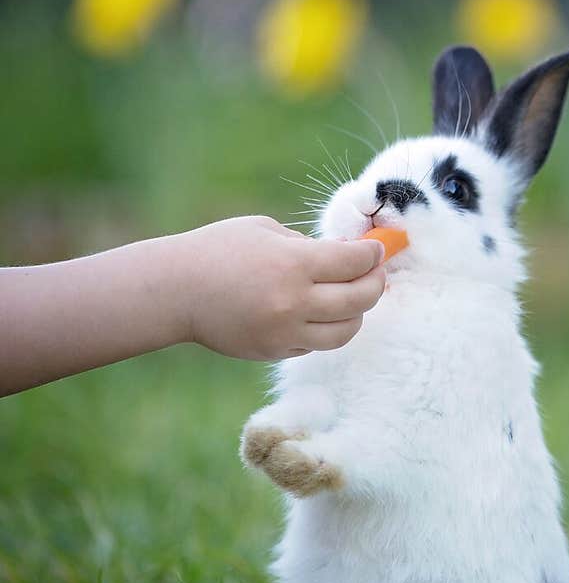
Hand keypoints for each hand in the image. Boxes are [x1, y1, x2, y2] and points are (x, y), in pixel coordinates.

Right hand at [174, 216, 385, 360]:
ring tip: (353, 297)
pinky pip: (317, 344)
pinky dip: (327, 328)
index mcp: (294, 264)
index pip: (355, 263)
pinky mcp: (275, 351)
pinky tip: (320, 312)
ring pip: (346, 331)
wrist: (176, 291)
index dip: (373, 254)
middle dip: (376, 283)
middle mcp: (294, 302)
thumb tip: (344, 257)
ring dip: (357, 313)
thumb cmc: (218, 250)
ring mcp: (285, 332)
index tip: (378, 248)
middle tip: (375, 273)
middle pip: (360, 299)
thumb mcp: (267, 232)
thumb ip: (308, 246)